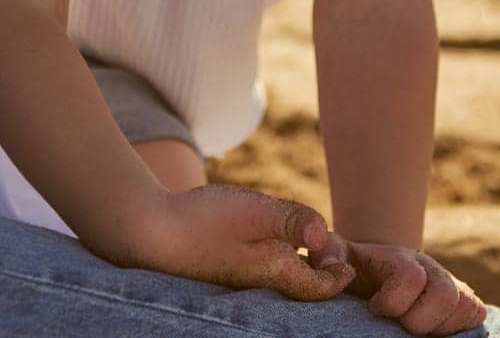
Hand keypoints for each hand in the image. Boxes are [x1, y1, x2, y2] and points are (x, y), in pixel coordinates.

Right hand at [106, 185, 354, 301]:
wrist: (149, 233)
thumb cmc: (204, 222)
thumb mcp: (257, 211)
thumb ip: (295, 220)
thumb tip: (327, 236)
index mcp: (276, 274)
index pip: (322, 288)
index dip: (340, 275)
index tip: (350, 262)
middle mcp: (260, 285)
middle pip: (304, 286)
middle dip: (322, 269)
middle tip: (330, 245)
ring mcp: (240, 280)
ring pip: (282, 277)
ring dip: (298, 262)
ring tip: (306, 241)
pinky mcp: (224, 270)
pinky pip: (262, 270)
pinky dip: (275, 257)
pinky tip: (268, 237)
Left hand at [312, 236, 486, 335]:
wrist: (376, 271)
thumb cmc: (352, 267)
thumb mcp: (334, 256)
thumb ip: (327, 256)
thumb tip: (330, 269)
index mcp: (401, 259)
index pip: (411, 278)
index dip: (392, 301)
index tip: (374, 308)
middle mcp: (432, 269)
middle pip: (446, 295)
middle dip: (419, 319)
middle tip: (397, 324)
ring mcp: (451, 285)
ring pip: (465, 306)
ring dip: (437, 327)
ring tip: (411, 329)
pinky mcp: (464, 303)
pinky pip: (475, 316)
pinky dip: (456, 330)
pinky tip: (430, 332)